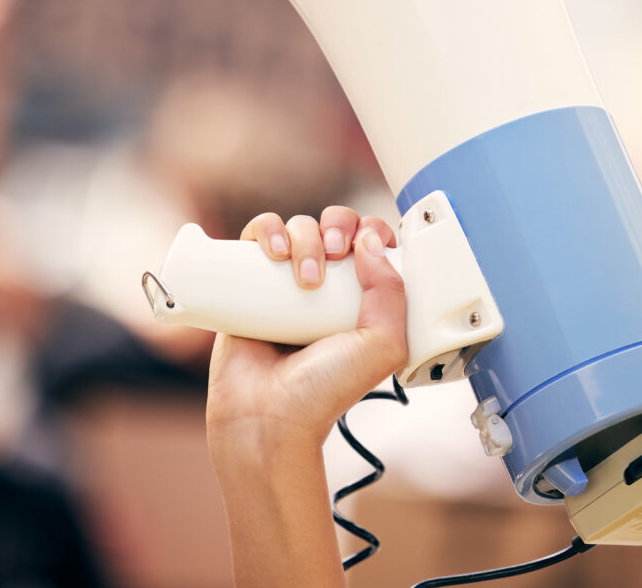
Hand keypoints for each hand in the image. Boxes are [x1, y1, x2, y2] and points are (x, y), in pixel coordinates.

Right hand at [207, 208, 403, 452]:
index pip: (374, 243)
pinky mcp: (249, 282)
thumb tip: (371, 243)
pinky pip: (256, 235)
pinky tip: (273, 251)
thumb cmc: (322, 392)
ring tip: (303, 276)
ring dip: (305, 235)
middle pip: (336, 225)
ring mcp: (287, 283)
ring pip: (299, 226)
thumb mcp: (382, 347)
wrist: (266, 415)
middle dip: (339, 226)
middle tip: (335, 255)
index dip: (373, 232)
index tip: (366, 246)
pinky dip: (266, 229)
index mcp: (363, 299)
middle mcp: (327, 288)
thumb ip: (392, 294)